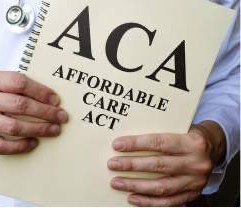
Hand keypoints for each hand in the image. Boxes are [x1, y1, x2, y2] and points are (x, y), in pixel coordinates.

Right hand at [0, 70, 67, 154]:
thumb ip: (16, 82)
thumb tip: (49, 96)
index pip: (18, 83)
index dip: (40, 91)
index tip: (56, 99)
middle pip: (19, 106)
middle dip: (45, 112)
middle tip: (61, 116)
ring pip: (13, 127)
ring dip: (38, 129)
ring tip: (54, 129)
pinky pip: (0, 146)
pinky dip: (19, 146)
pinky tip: (34, 142)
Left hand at [108, 121, 225, 205]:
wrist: (214, 146)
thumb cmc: (189, 133)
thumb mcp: (179, 126)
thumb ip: (158, 131)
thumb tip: (126, 139)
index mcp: (192, 142)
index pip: (159, 142)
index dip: (136, 144)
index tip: (117, 145)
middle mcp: (196, 163)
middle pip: (158, 165)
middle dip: (132, 165)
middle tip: (112, 164)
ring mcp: (196, 181)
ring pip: (161, 186)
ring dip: (136, 185)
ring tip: (116, 182)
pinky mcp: (193, 194)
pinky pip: (168, 201)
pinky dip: (148, 201)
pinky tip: (132, 197)